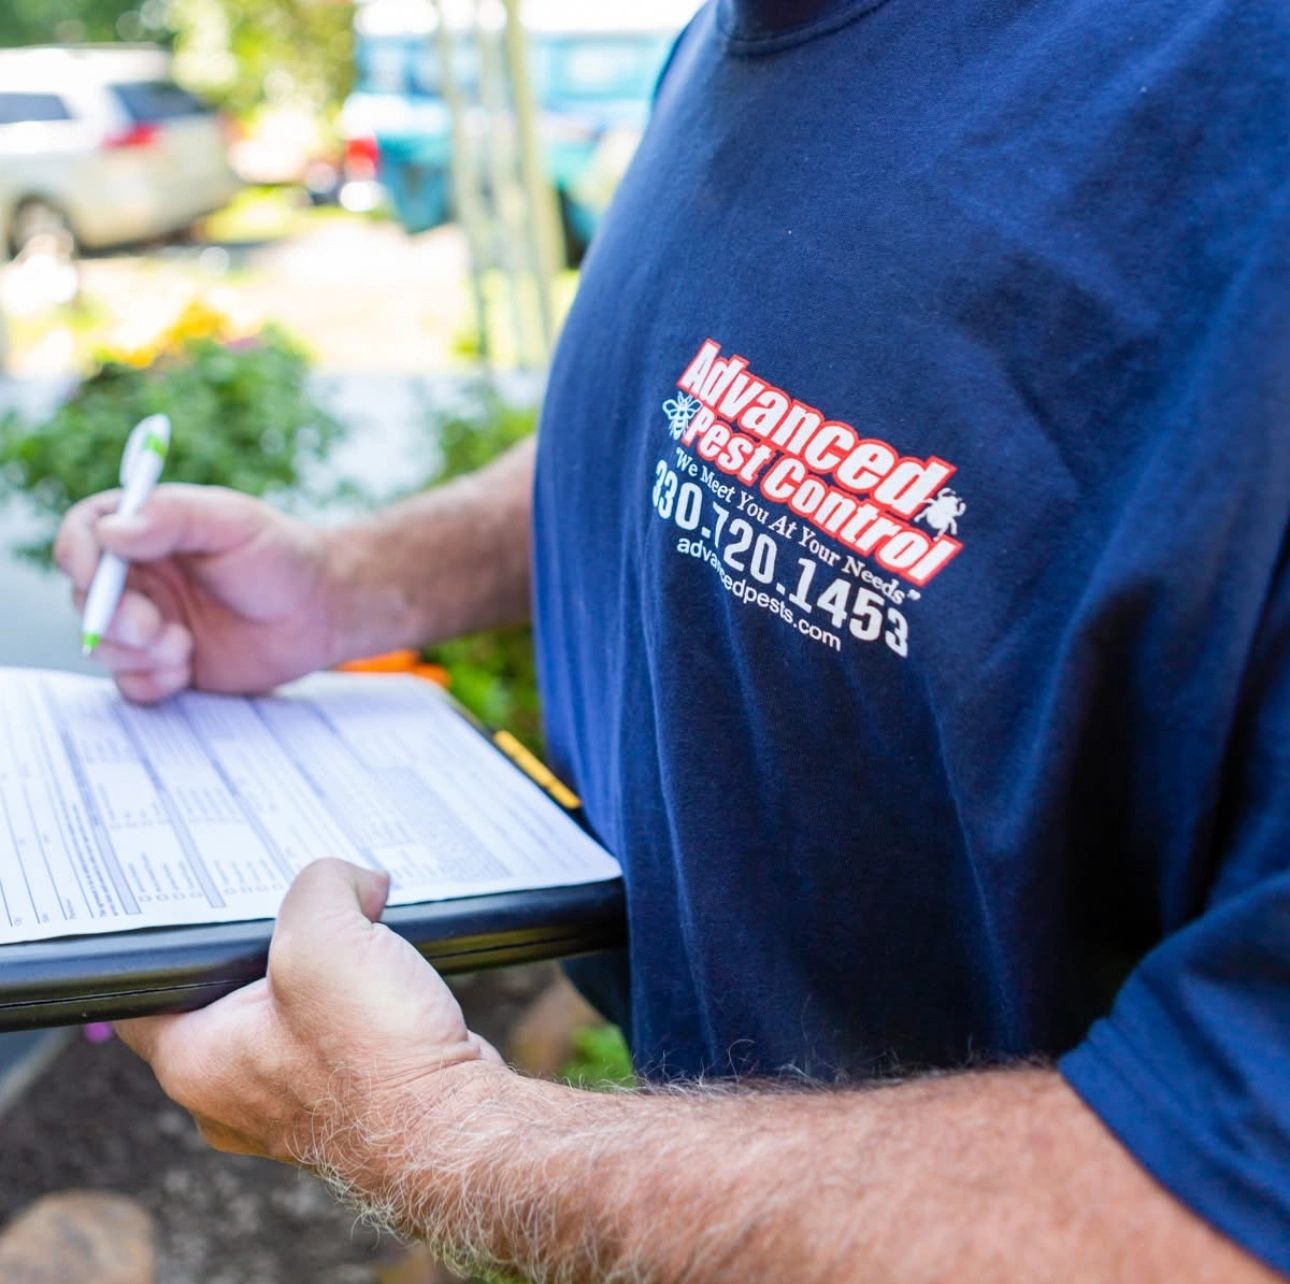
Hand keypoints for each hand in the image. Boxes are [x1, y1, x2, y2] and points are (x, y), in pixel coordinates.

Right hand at [55, 484, 339, 701]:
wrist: (323, 613)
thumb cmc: (284, 557)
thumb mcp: (234, 523)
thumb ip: (174, 517)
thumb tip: (110, 530)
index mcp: (148, 531)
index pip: (85, 534)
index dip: (79, 555)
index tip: (94, 575)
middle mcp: (141, 576)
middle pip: (86, 596)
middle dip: (110, 616)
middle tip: (152, 627)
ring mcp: (151, 622)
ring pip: (104, 644)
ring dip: (134, 653)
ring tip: (184, 648)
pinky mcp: (168, 664)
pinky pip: (131, 682)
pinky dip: (149, 682)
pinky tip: (185, 671)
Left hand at [116, 859, 502, 1166]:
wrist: (453, 1129)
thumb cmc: (374, 1055)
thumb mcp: (326, 936)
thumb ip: (320, 885)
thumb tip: (354, 881)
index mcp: (195, 1061)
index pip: (142, 991)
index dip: (170, 936)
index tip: (205, 897)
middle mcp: (230, 1091)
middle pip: (223, 991)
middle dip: (265, 939)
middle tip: (298, 899)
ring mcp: (286, 1100)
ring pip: (283, 1010)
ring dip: (318, 967)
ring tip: (354, 927)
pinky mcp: (341, 1099)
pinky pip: (331, 1031)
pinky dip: (354, 996)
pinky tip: (386, 967)